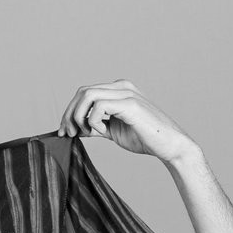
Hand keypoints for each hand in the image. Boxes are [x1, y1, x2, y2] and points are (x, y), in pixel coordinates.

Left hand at [57, 79, 197, 162]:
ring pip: (87, 95)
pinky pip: (99, 106)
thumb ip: (95, 126)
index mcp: (118, 90)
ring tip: (82, 133)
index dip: (69, 112)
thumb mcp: (112, 131)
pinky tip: (101, 132)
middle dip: (69, 114)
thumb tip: (75, 128)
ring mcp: (126, 93)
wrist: (168, 146)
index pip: (84, 93)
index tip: (64, 132)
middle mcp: (121, 87)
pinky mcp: (130, 104)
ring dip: (78, 116)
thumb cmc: (144, 138)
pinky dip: (93, 121)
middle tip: (69, 134)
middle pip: (82, 91)